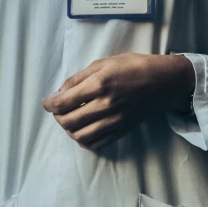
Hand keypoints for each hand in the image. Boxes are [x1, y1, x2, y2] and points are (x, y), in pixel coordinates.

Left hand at [42, 52, 194, 151]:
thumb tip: (60, 92)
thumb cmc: (132, 66)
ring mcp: (114, 121)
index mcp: (100, 84)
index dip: (50, 104)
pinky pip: (96, 144)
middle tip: (57, 110)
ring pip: (80, 136)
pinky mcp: (121, 131)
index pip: (64, 102)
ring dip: (69, 130)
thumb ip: (79, 78)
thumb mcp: (103, 62)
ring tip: (69, 119)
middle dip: (57, 117)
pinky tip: (83, 129)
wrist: (160, 82)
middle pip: (69, 122)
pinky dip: (84, 140)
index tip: (47, 102)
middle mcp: (105, 105)